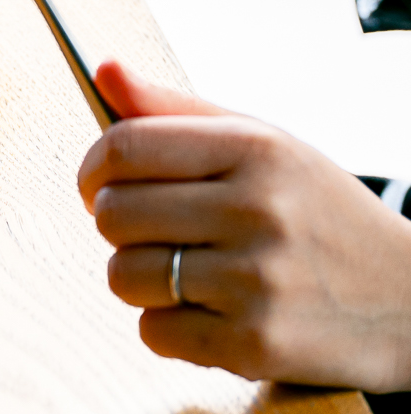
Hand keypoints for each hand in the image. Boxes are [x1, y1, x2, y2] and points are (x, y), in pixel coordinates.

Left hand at [76, 59, 410, 391]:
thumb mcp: (265, 146)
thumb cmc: (321, 215)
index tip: (99, 185)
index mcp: (256, 151)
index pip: (123, 147)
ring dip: (141, 280)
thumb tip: (103, 71)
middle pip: (113, 215)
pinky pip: (153, 332)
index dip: (93, 170)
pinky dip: (169, 327)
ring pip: (123, 276)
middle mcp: (258, 210)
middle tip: (156, 233)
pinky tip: (213, 312)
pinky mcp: (257, 343)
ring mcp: (257, 281)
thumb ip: (176, 110)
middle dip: (118, 227)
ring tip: (187, 274)